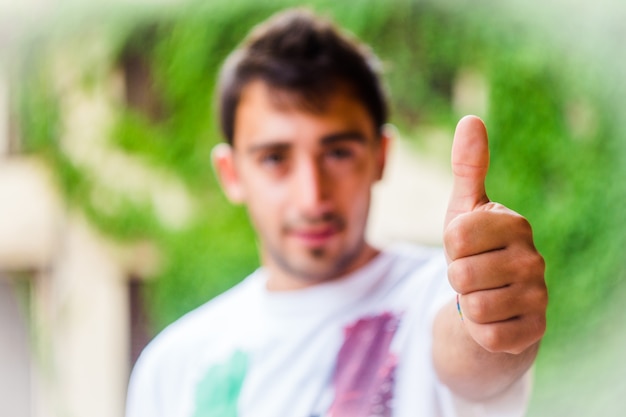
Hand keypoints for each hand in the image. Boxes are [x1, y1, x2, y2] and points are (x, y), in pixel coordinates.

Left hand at [443, 115, 546, 354]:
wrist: (494, 297)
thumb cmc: (475, 248)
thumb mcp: (464, 209)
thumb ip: (468, 167)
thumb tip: (471, 119)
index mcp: (514, 223)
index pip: (454, 237)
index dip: (449, 246)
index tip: (464, 246)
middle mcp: (533, 258)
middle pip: (459, 273)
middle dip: (455, 277)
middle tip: (472, 274)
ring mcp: (538, 296)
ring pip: (472, 306)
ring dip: (467, 304)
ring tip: (482, 293)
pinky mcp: (535, 330)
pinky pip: (488, 335)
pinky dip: (480, 330)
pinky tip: (494, 317)